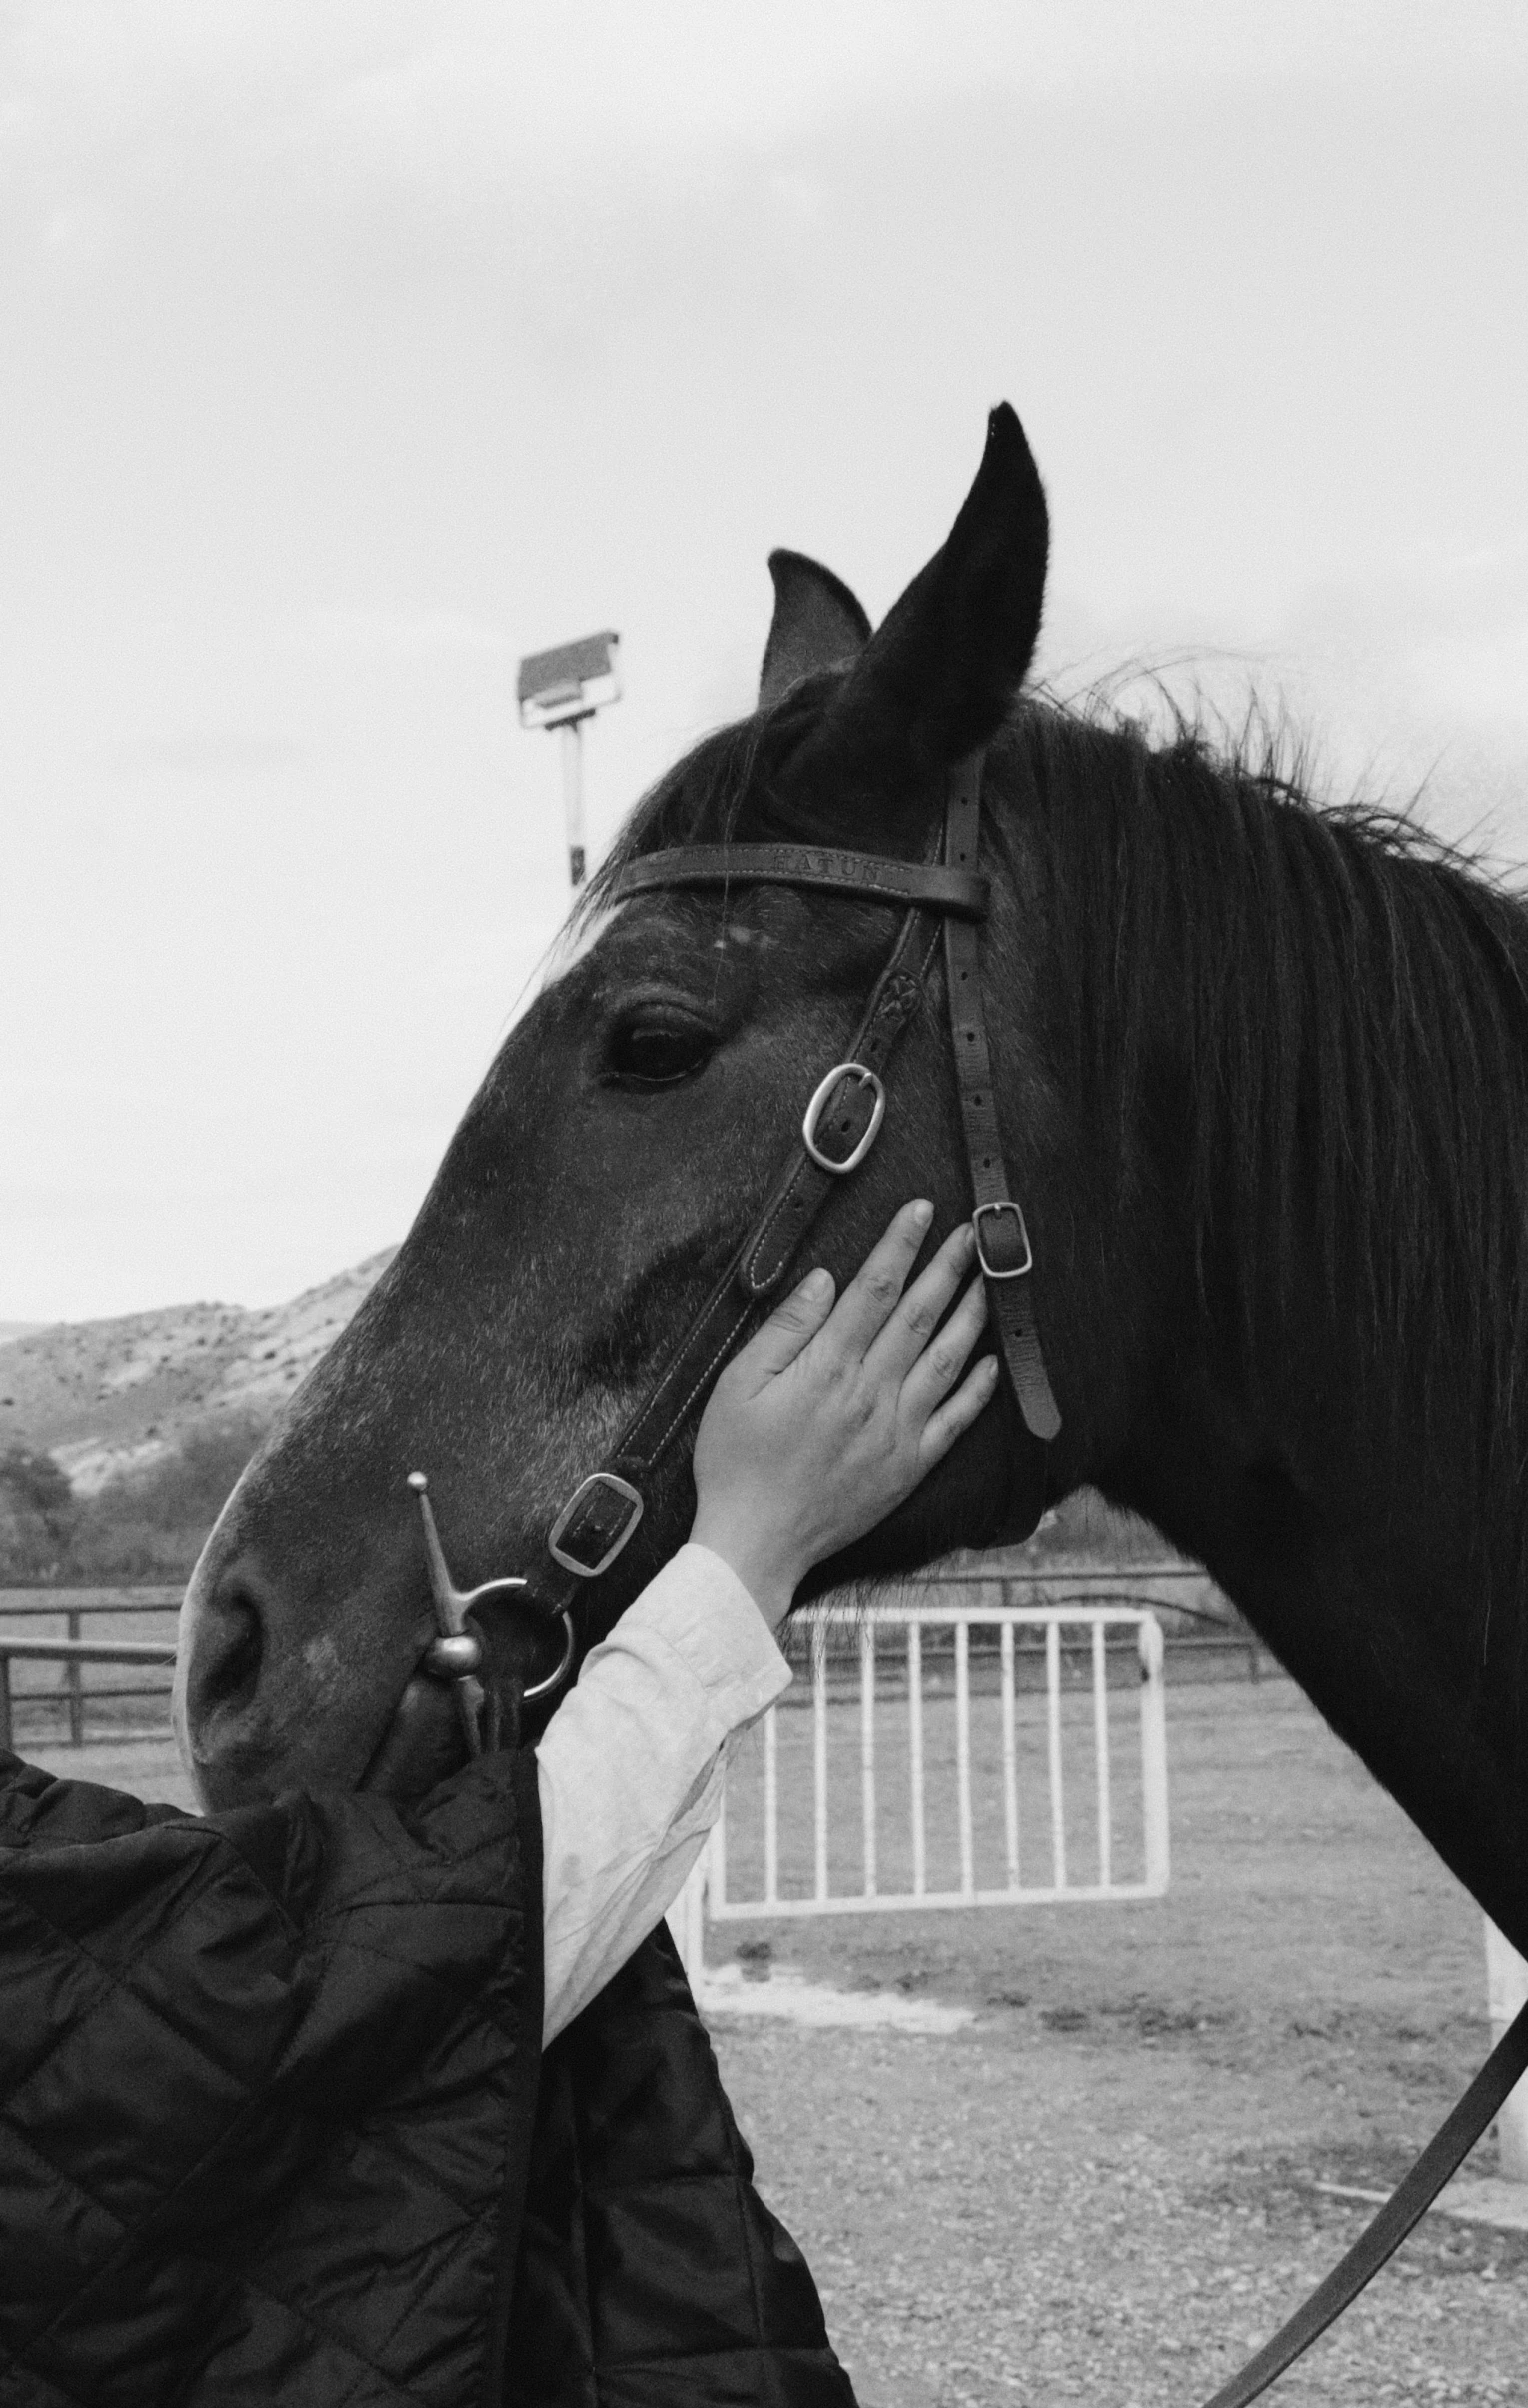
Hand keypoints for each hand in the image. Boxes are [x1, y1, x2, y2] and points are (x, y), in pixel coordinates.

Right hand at [689, 1200, 997, 1629]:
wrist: (756, 1544)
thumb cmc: (735, 1463)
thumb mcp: (736, 1386)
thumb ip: (785, 1330)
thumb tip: (824, 1281)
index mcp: (827, 1369)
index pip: (873, 1290)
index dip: (899, 1245)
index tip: (920, 1209)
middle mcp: (871, 1394)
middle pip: (919, 1315)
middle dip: (948, 1267)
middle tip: (974, 1231)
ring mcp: (897, 1431)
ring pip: (947, 1359)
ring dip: (971, 1314)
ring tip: (990, 1278)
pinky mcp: (910, 1466)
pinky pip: (956, 1420)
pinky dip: (978, 1388)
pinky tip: (990, 1360)